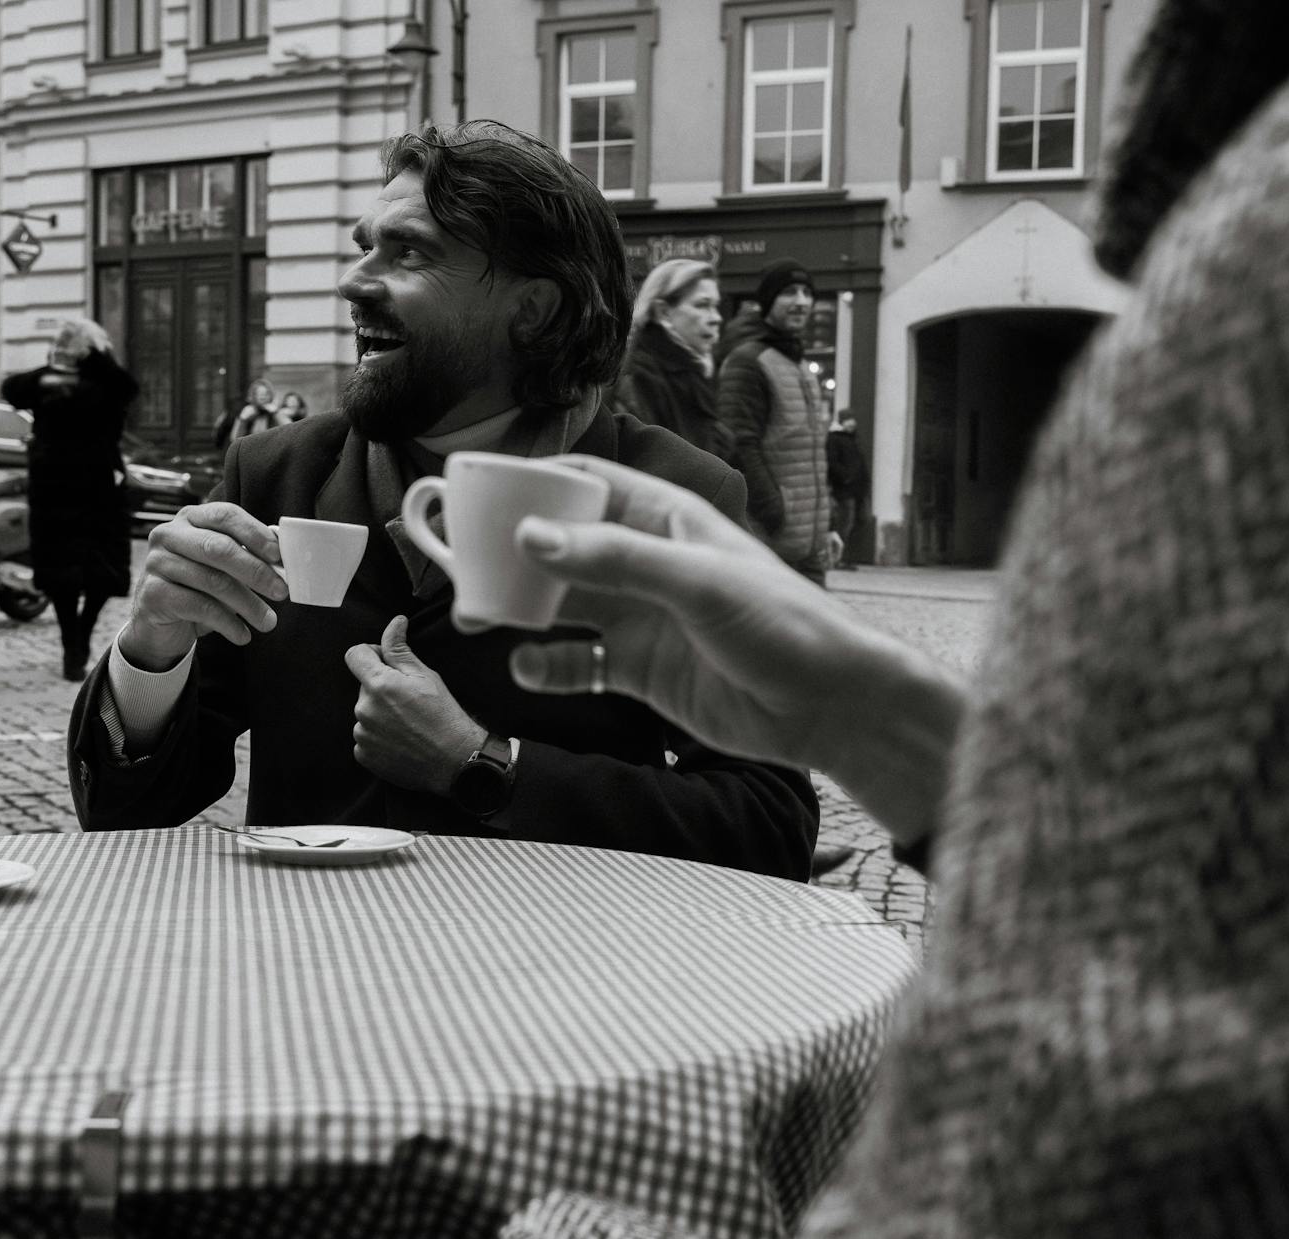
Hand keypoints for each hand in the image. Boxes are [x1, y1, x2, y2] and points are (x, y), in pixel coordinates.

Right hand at [119, 502, 286, 668]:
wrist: (159, 624)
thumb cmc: (197, 588)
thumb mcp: (223, 568)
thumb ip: (247, 555)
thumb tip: (283, 559)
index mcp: (190, 519)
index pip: (226, 515)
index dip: (255, 533)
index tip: (279, 556)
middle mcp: (169, 534)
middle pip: (219, 548)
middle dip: (256, 571)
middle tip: (281, 592)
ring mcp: (157, 562)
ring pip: (212, 581)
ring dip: (248, 604)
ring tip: (268, 622)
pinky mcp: (153, 593)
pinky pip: (199, 607)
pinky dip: (228, 623)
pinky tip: (243, 635)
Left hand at [345, 615, 485, 793]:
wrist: (454, 761)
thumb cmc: (444, 716)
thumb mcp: (425, 676)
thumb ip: (400, 649)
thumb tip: (395, 623)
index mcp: (379, 685)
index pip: (354, 655)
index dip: (370, 653)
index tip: (386, 662)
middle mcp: (364, 709)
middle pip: (364, 686)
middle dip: (381, 687)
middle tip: (409, 700)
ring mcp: (362, 734)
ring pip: (365, 712)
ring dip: (380, 713)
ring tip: (408, 723)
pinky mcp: (364, 754)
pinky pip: (366, 736)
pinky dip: (379, 735)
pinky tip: (402, 740)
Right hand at [505, 456, 967, 840]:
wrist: (829, 707)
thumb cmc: (785, 626)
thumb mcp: (696, 581)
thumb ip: (613, 558)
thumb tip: (532, 536)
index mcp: (667, 519)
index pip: (587, 482)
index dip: (532, 484)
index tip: (476, 494)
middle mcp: (648, 562)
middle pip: (563, 544)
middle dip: (511, 552)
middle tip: (459, 565)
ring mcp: (644, 617)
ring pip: (564, 604)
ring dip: (519, 608)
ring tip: (474, 617)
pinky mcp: (644, 670)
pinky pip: (583, 662)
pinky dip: (552, 665)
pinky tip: (527, 668)